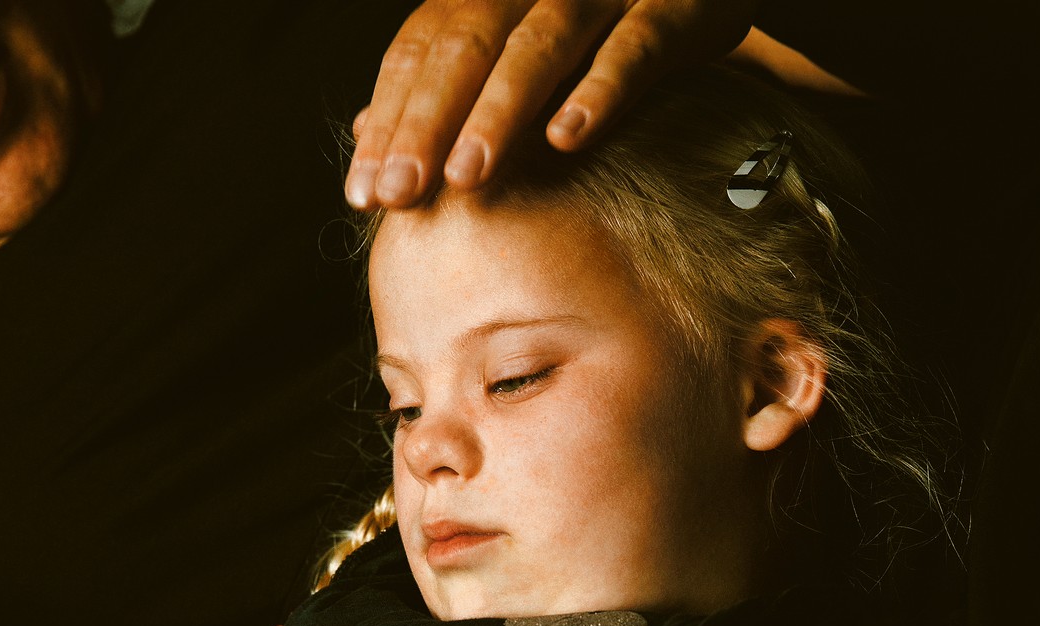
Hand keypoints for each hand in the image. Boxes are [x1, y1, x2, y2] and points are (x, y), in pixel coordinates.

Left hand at [346, 0, 759, 209]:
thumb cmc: (600, 25)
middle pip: (466, 47)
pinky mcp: (675, 6)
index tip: (365, 193)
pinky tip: (566, 137)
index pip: (420, 50)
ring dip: (498, 112)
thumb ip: (448, 83)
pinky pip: (633, 47)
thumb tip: (365, 131)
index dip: (390, 119)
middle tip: (399, 194)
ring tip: (465, 178)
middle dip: (426, 122)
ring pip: (539, 45)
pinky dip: (598, 89)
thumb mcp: (517, 44)